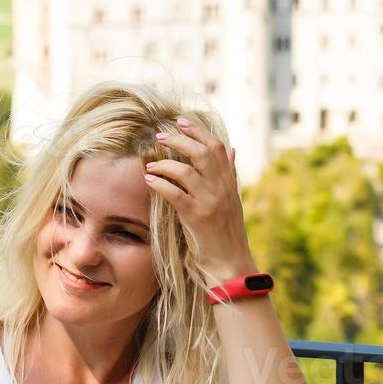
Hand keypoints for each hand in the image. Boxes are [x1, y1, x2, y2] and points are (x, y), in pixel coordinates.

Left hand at [144, 116, 255, 279]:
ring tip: (150, 165)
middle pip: (201, 152)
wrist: (230, 262)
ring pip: (186, 170)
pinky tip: (149, 181)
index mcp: (230, 182)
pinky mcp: (197, 217)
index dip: (198, 130)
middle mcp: (222, 188)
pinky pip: (175, 193)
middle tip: (160, 136)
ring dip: (164, 164)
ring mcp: (210, 202)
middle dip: (179, 140)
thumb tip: (232, 150)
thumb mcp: (232, 199)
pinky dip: (160, 184)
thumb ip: (230, 173)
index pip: (217, 147)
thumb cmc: (227, 231)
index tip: (181, 121)